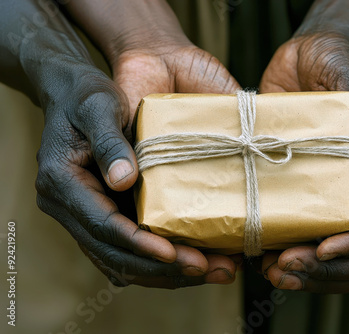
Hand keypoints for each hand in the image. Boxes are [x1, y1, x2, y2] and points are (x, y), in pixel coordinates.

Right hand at [0, 1, 238, 287]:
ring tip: (215, 272)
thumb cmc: (86, 94)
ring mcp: (83, 217)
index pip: (103, 227)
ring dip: (166, 273)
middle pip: (114, 254)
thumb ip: (110, 141)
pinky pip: (128, 250)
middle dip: (162, 268)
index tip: (176, 256)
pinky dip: (159, 262)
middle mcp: (68, 209)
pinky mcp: (102, 216)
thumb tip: (125, 181)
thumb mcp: (98, 106)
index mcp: (62, 184)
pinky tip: (195, 260)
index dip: (140, 244)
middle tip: (209, 270)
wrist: (72, 94)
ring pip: (122, 261)